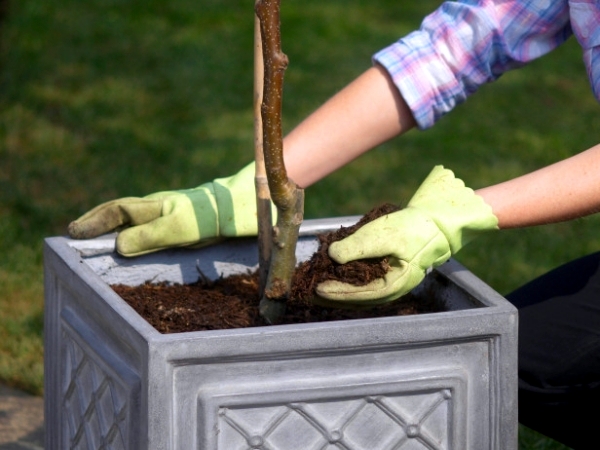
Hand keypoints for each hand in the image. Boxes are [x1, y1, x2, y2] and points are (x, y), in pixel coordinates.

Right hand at [68, 163, 269, 255]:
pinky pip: (156, 228)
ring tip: (100, 241)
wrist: (251, 205)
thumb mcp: (183, 228)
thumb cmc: (218, 215)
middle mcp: (163, 207)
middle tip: (75, 234)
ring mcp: (177, 214)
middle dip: (99, 221)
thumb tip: (117, 246)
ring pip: (139, 219)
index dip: (95, 221)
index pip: (118, 210)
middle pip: (124, 212)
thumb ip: (152, 236)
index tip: (73, 232)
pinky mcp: (190, 223)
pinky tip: (141, 245)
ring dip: (116, 228)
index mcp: (158, 206)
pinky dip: (139, 235)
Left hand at [316, 166, 497, 304]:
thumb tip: (332, 256)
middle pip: (358, 298)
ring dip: (340, 292)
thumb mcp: (384, 234)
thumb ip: (357, 246)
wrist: (437, 223)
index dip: (336, 293)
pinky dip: (350, 284)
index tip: (316, 289)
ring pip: (362, 293)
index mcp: (395, 284)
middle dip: (334, 297)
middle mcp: (394, 288)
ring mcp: (393, 283)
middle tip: (310, 294)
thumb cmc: (414, 228)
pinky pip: (367, 284)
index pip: (360, 294)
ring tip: (319, 289)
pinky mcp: (391, 274)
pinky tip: (337, 278)